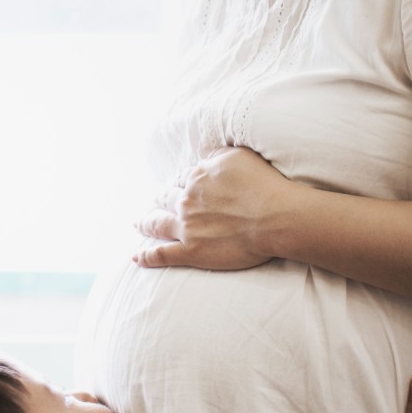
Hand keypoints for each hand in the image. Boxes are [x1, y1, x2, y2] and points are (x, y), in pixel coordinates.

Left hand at [133, 147, 295, 269]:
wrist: (274, 217)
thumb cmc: (263, 185)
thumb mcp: (239, 156)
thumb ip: (217, 155)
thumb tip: (206, 157)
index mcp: (197, 178)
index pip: (183, 179)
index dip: (182, 182)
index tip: (181, 186)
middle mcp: (187, 201)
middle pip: (166, 198)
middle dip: (160, 199)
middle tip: (155, 202)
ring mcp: (186, 227)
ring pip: (157, 224)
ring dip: (146, 223)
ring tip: (138, 224)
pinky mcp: (191, 251)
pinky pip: (162, 254)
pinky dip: (147, 256)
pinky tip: (136, 258)